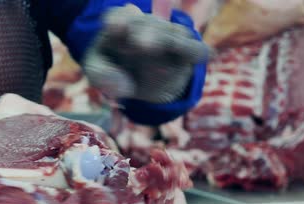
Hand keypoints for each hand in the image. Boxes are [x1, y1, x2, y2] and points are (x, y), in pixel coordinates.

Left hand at [83, 5, 210, 103]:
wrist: (141, 86)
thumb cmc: (115, 72)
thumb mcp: (99, 74)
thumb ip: (100, 74)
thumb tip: (119, 82)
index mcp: (121, 25)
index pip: (118, 16)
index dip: (117, 19)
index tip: (112, 27)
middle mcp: (146, 26)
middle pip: (144, 23)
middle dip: (141, 29)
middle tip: (137, 41)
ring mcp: (169, 35)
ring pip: (168, 34)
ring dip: (161, 39)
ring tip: (148, 46)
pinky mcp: (187, 51)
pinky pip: (194, 49)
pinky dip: (196, 51)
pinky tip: (204, 55)